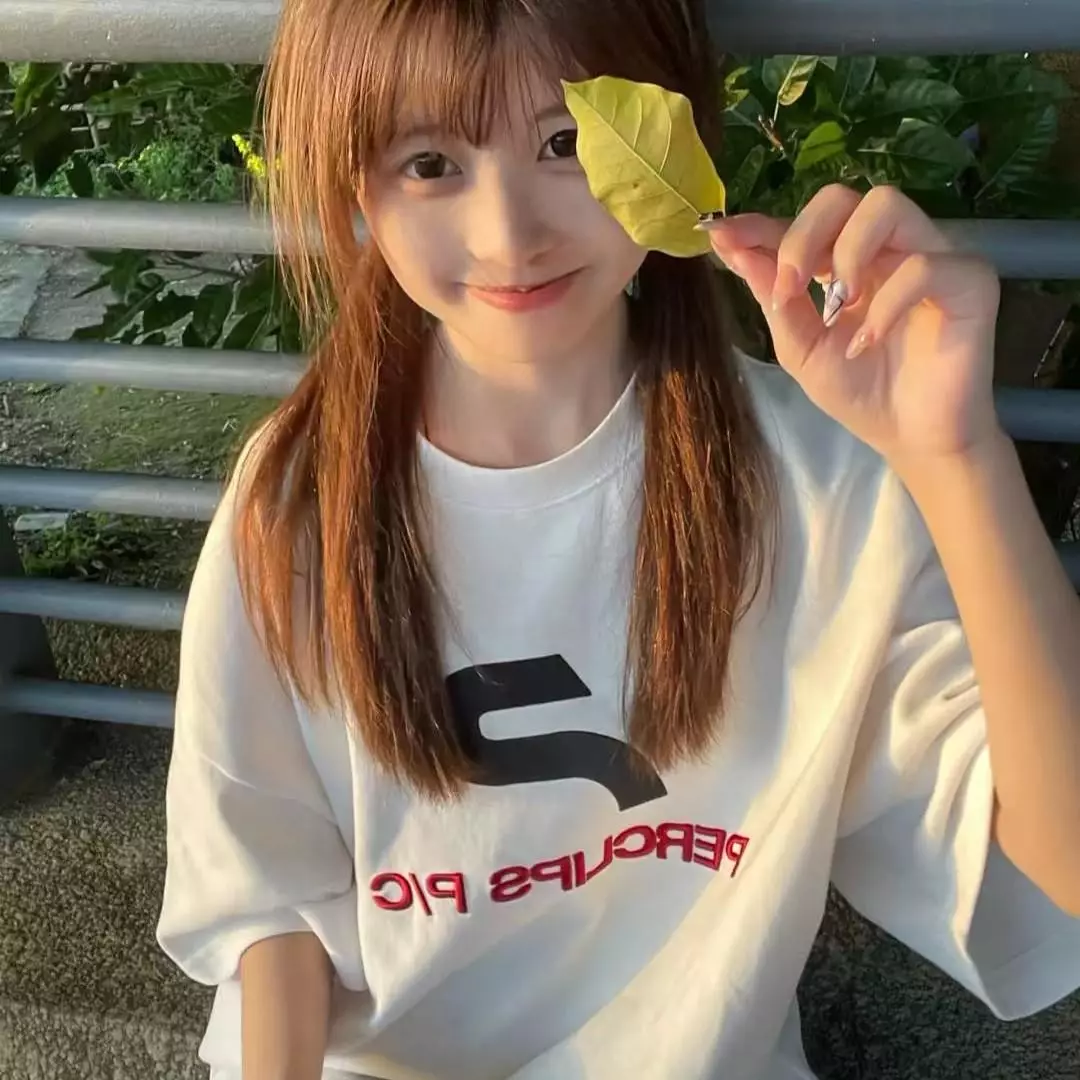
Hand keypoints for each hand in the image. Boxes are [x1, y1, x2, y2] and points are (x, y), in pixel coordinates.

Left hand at [701, 184, 1003, 467]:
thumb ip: (772, 297)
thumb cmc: (859, 392)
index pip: (803, 223)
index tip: (721, 234)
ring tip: (835, 307)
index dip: (760, 224)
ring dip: (847, 253)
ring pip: (886, 204)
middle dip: (802, 235)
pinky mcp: (969, 280)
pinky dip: (888, 302)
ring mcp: (931, 255)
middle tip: (788, 286)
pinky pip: (926, 264)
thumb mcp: (800, 348)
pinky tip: (869, 341)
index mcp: (845, 260)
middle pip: (843, 196)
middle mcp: (887, 247)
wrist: (909, 438)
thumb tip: (729, 246)